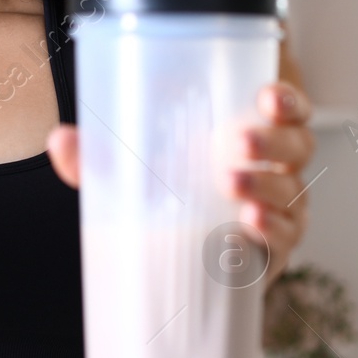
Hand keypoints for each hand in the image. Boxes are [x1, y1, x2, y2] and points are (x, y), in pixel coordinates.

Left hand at [46, 80, 315, 290]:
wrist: (184, 259)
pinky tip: (250, 226)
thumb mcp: (137, 168)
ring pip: (293, 193)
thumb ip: (100, 155)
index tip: (267, 97)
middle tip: (238, 146)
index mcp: (254, 134)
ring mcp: (282, 211)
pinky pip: (285, 240)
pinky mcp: (275, 252)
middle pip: (297, 148)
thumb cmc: (173, 193)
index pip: (288, 108)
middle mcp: (278, 169)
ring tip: (235, 188)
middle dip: (272, 144)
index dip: (286, 100)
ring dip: (268, 188)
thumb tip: (60, 141)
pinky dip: (272, 232)